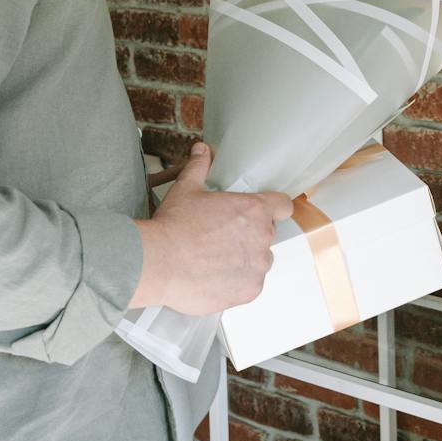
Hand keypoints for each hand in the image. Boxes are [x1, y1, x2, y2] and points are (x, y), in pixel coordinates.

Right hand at [132, 143, 293, 314]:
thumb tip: (201, 149)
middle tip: (222, 238)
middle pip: (267, 235)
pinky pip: (249, 285)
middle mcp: (262, 238)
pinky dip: (236, 283)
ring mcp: (257, 267)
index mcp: (254, 210)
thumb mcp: (186, 189)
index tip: (260, 214)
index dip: (273, 209)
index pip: (284, 206)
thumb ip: (199, 167)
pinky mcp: (249, 291)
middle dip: (249, 236)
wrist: (158, 262)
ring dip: (244, 260)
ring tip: (215, 261)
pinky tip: (213, 278)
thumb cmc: (173, 224)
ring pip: (258, 262)